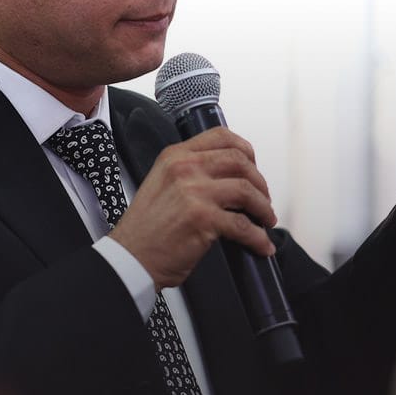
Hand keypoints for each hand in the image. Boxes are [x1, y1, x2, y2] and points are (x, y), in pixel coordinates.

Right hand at [110, 127, 275, 289]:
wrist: (130, 257)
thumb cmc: (145, 228)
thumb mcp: (161, 184)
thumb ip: (189, 173)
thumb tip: (226, 178)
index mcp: (174, 156)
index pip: (221, 137)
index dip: (246, 150)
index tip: (253, 166)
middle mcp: (185, 169)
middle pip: (240, 161)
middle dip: (259, 182)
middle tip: (262, 199)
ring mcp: (195, 192)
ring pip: (247, 191)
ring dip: (263, 208)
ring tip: (265, 220)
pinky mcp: (204, 219)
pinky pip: (244, 225)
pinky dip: (258, 237)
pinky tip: (260, 244)